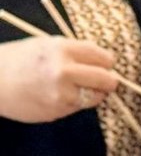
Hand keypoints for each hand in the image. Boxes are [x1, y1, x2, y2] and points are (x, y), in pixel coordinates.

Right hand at [0, 37, 117, 122]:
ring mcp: (63, 93)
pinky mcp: (59, 109)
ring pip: (96, 97)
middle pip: (107, 80)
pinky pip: (79, 107)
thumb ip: (72, 53)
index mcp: (62, 49)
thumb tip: (101, 63)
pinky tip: (58, 96)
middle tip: (107, 82)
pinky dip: (76, 102)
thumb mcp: (44, 46)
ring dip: (93, 94)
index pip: (102, 57)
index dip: (107, 63)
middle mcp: (64, 70)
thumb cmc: (17, 61)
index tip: (107, 66)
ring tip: (75, 88)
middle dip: (109, 82)